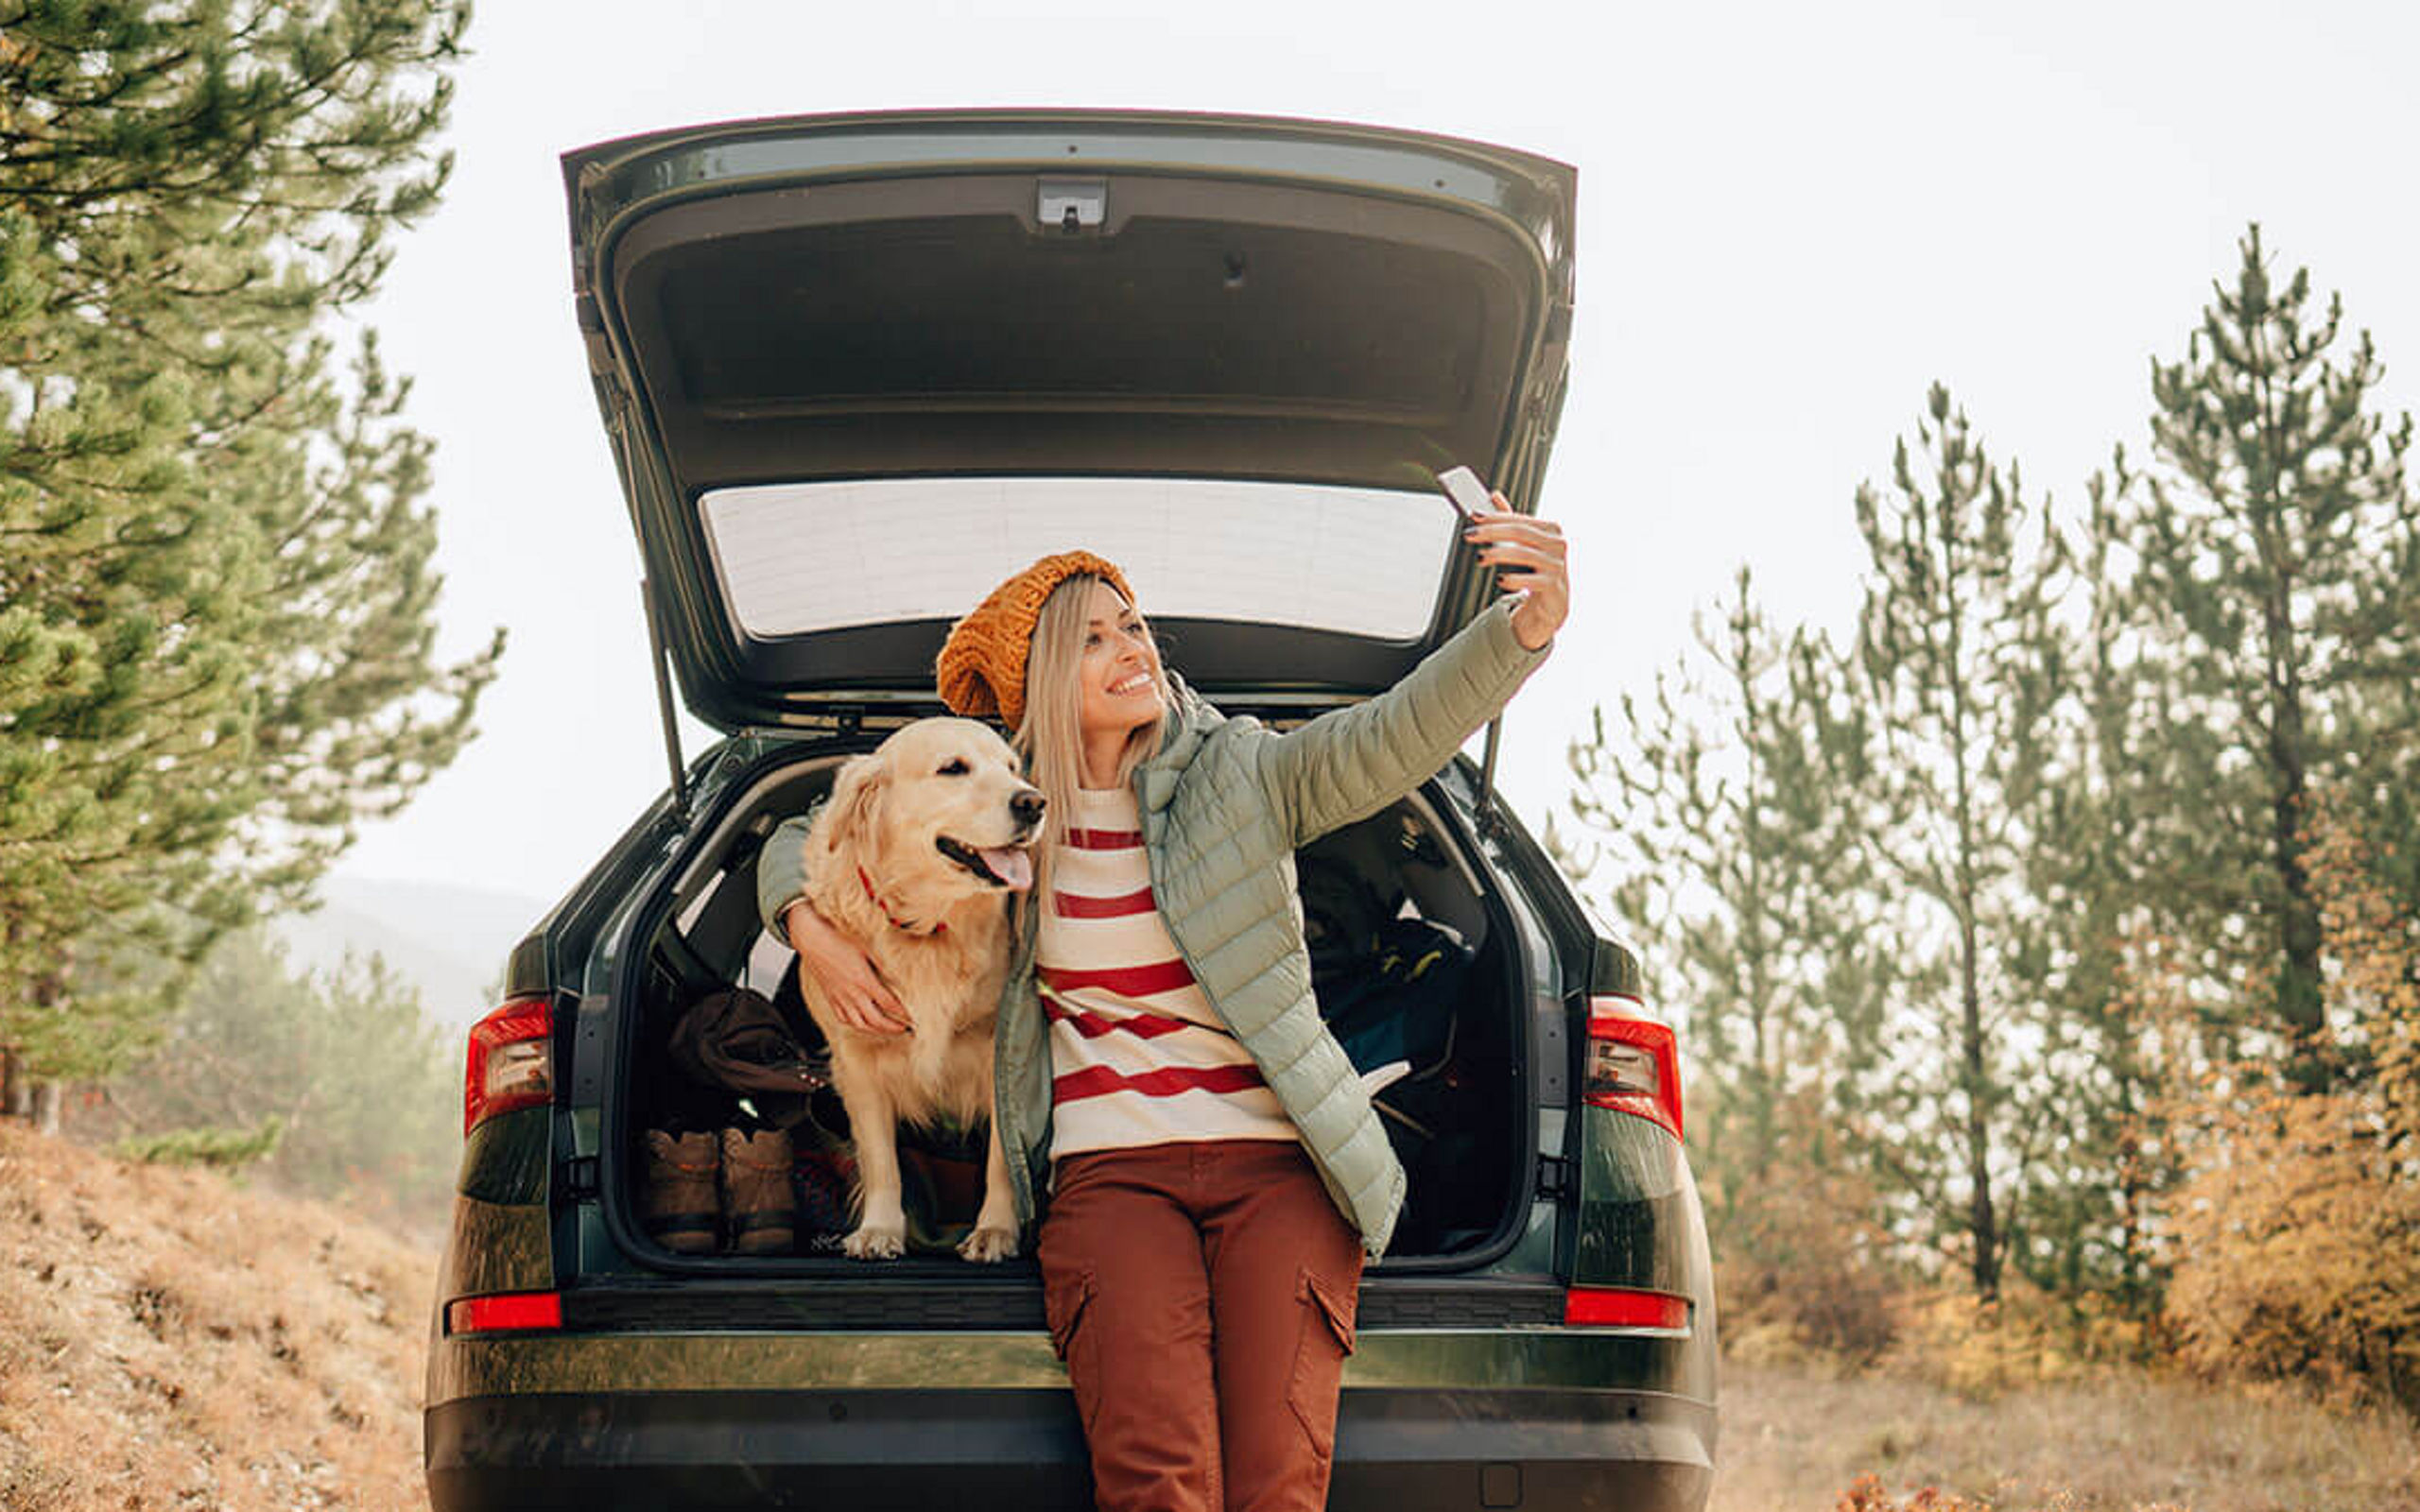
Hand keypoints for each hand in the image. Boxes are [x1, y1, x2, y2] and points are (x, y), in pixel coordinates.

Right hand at [784, 900, 909, 1034]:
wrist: (812, 939)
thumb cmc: (838, 939)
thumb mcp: (867, 947)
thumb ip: (884, 961)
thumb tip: (901, 970)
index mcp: (863, 980)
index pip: (888, 1003)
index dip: (903, 1012)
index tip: (913, 1016)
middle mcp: (852, 993)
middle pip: (876, 1020)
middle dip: (893, 1027)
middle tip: (906, 1028)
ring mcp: (840, 998)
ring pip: (860, 1024)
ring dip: (877, 1031)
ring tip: (888, 1030)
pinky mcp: (831, 998)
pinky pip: (844, 1019)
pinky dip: (857, 1025)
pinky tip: (864, 1024)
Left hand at [1465, 494, 1567, 649]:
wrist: (1554, 598)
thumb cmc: (1537, 566)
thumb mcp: (1525, 541)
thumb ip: (1510, 519)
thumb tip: (1494, 495)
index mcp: (1551, 529)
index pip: (1519, 519)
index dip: (1495, 517)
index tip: (1474, 515)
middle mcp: (1557, 543)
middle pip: (1520, 533)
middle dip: (1492, 532)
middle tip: (1470, 534)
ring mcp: (1557, 564)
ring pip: (1523, 554)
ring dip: (1498, 554)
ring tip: (1481, 557)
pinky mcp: (1553, 585)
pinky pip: (1530, 580)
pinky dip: (1513, 579)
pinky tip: (1500, 579)